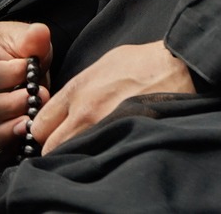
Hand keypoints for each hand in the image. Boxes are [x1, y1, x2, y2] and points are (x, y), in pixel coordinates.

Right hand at [0, 20, 52, 151]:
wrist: (18, 67)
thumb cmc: (15, 50)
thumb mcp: (22, 37)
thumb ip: (31, 38)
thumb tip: (39, 34)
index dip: (6, 73)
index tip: (27, 66)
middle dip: (11, 102)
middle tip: (34, 94)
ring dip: (11, 125)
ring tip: (31, 113)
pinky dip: (10, 140)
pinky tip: (24, 129)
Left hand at [31, 40, 194, 153]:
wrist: (180, 67)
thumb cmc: (146, 62)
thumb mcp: (106, 62)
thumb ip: (82, 85)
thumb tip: (70, 102)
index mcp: (78, 89)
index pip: (40, 123)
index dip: (45, 130)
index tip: (53, 132)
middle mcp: (84, 112)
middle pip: (50, 145)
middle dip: (56, 146)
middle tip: (69, 144)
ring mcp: (102, 129)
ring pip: (72, 155)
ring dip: (77, 153)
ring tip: (90, 147)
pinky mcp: (122, 140)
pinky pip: (98, 158)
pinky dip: (98, 157)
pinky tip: (108, 148)